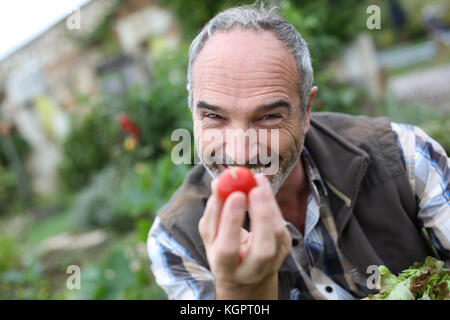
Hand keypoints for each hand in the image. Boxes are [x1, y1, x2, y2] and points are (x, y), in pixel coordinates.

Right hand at [198, 174, 291, 298]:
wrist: (245, 273)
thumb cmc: (223, 249)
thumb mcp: (212, 235)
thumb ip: (213, 212)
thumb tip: (218, 183)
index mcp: (226, 268)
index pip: (228, 249)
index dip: (232, 222)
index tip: (236, 195)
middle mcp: (252, 271)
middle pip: (263, 249)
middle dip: (261, 216)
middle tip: (255, 189)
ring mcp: (273, 262)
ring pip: (277, 235)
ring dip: (269, 205)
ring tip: (258, 182)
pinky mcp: (284, 249)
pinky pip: (282, 225)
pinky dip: (273, 205)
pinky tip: (263, 189)